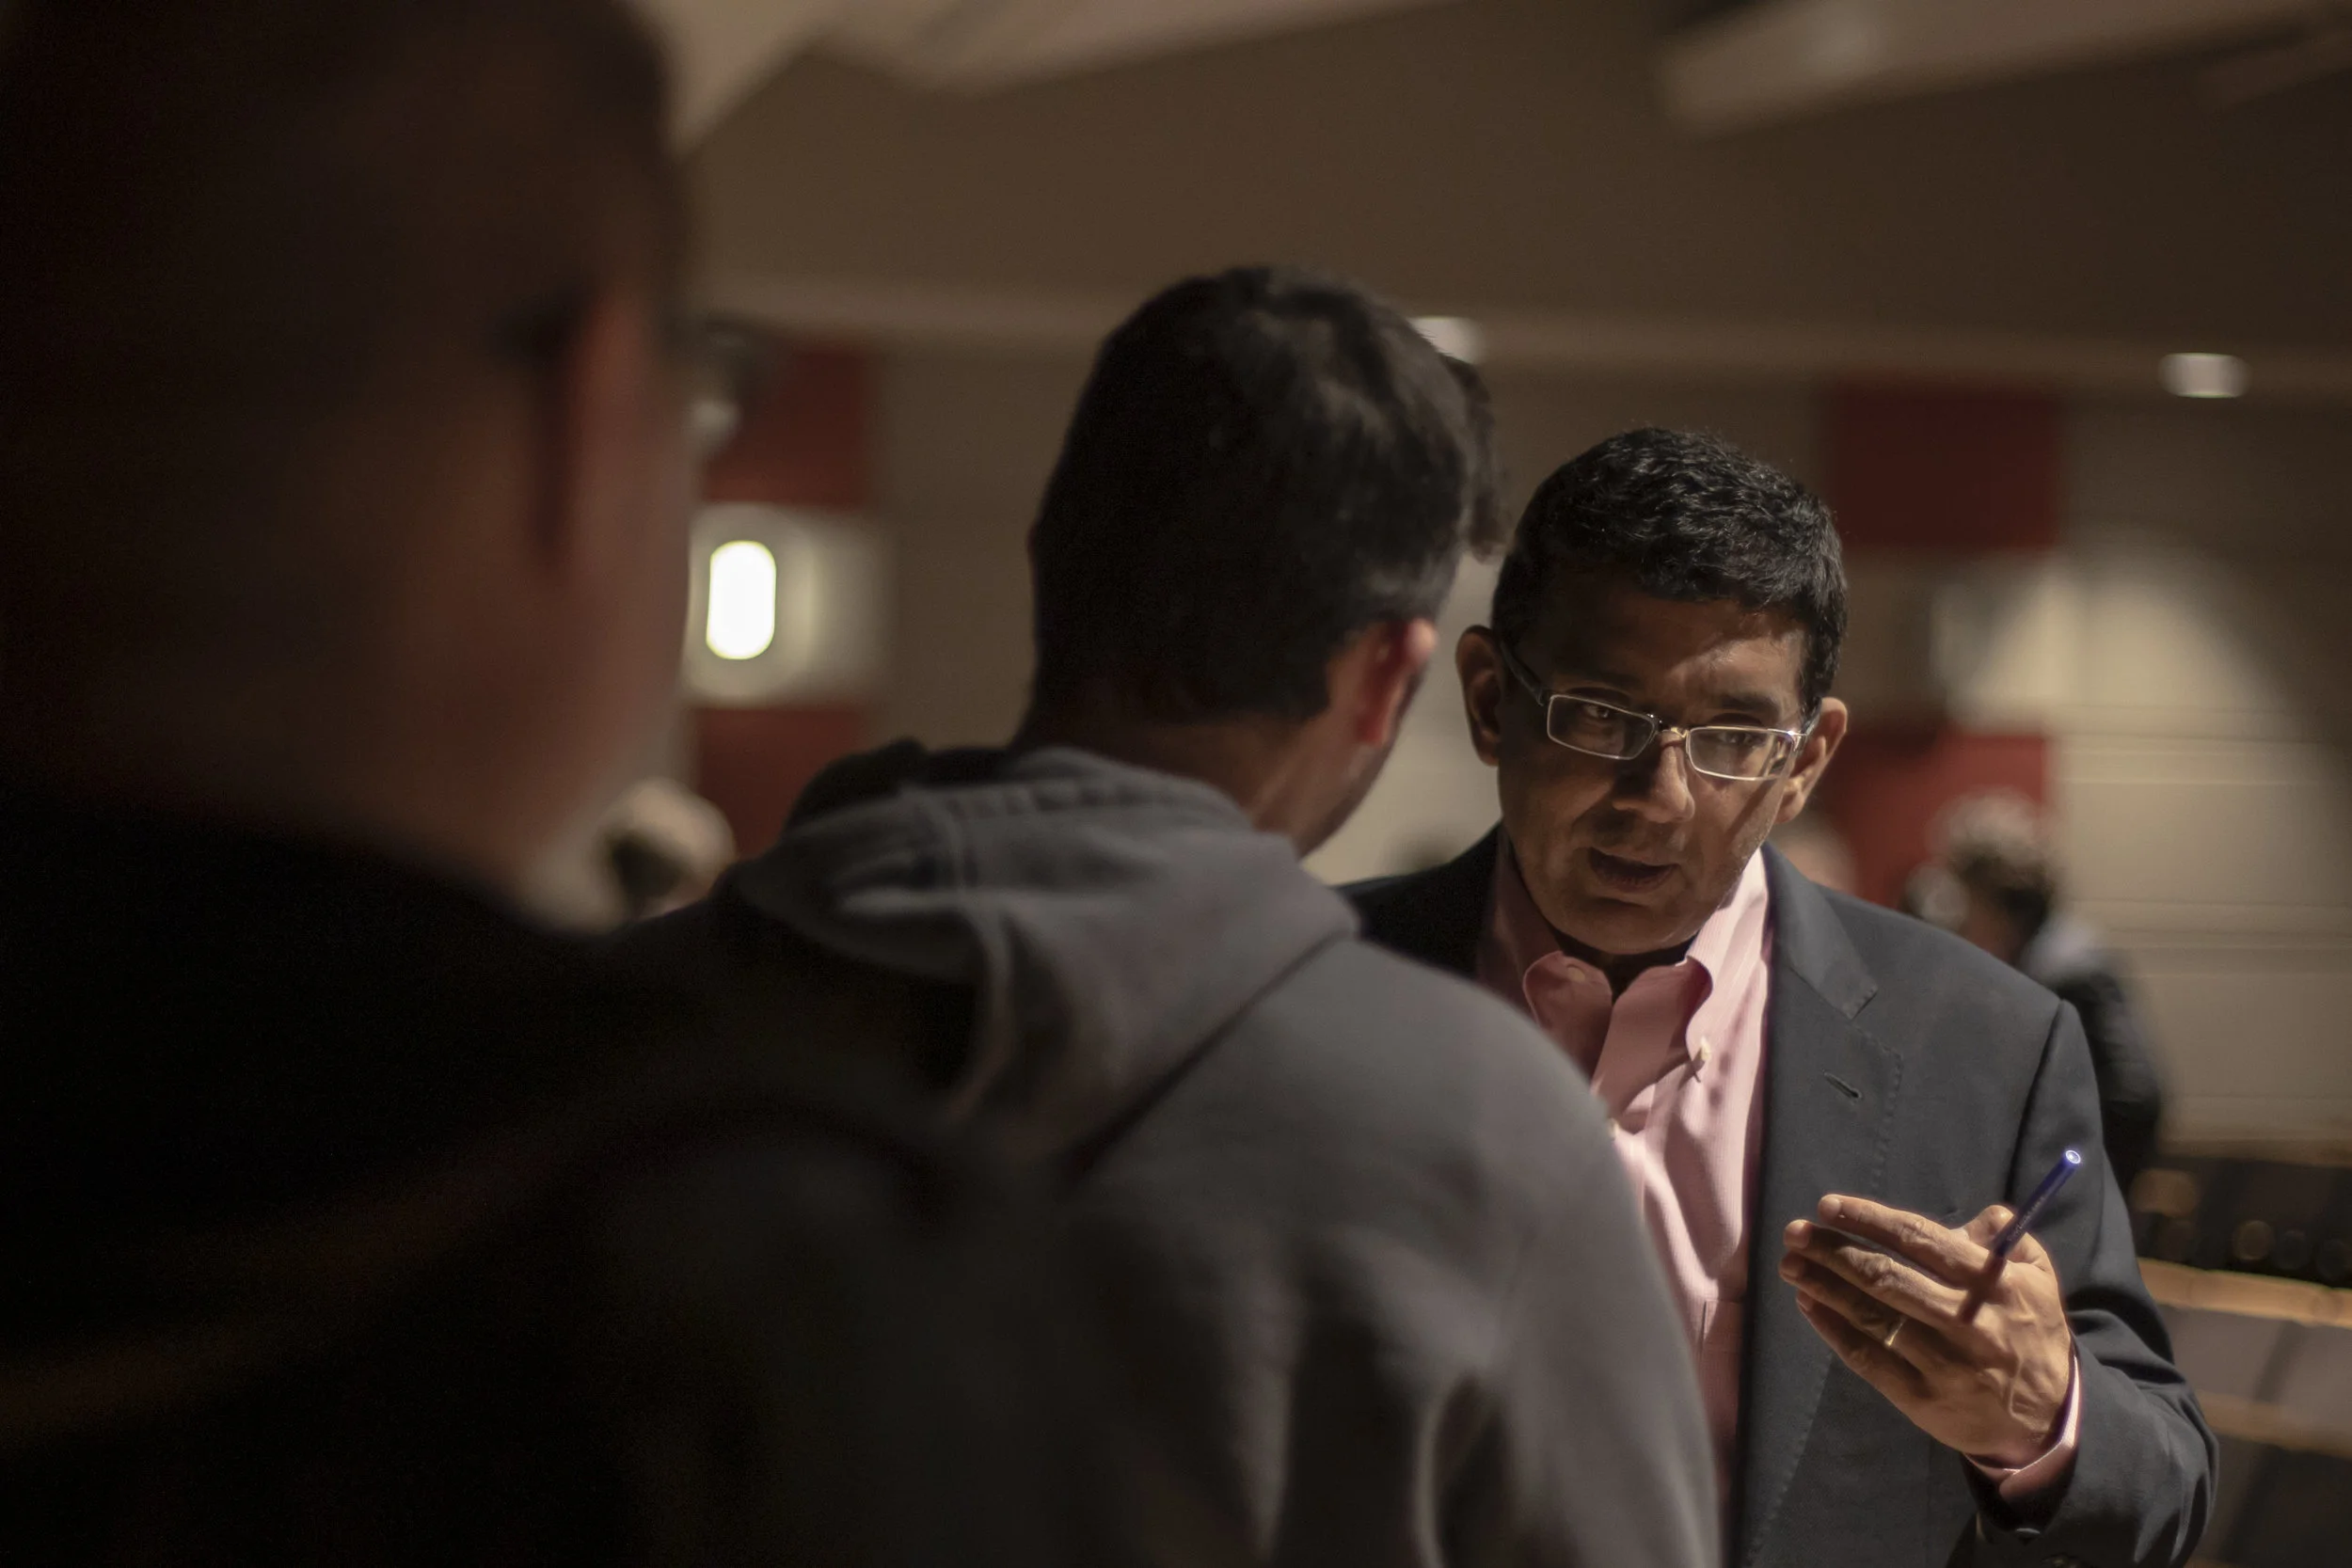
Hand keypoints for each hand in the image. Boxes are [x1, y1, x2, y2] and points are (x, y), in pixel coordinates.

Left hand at [1779, 1196, 2073, 1466]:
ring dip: (1824, 1286)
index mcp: (1994, 1284)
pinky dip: (1833, 1329)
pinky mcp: (1923, 1398)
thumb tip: (1972, 1218)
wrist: (2047, 1419)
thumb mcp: (2038, 1279)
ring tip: (1791, 1264)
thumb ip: (2005, 1240)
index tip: (1828, 1205)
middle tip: (1795, 1233)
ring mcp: (1943, 1362)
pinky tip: (1809, 1305)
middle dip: (1833, 1251)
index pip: (1920, 1239)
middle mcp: (1967, 1321)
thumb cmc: (2030, 1333)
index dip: (1870, 1220)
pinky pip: (1869, 1358)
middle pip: (1887, 1277)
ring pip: (1872, 1316)